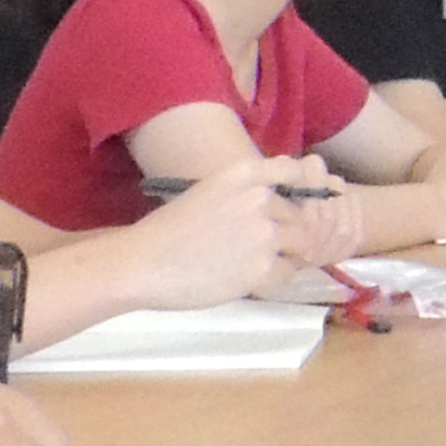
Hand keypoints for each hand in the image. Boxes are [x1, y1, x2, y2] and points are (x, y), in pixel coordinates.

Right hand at [116, 155, 347, 307]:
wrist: (143, 264)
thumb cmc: (170, 229)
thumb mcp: (210, 191)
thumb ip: (247, 190)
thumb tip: (283, 192)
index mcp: (244, 174)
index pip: (295, 171)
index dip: (301, 189)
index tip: (294, 204)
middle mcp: (260, 199)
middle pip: (301, 212)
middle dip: (293, 228)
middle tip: (276, 243)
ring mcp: (264, 234)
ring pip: (302, 241)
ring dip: (291, 252)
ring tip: (266, 259)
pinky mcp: (262, 268)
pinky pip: (289, 269)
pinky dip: (278, 273)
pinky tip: (255, 274)